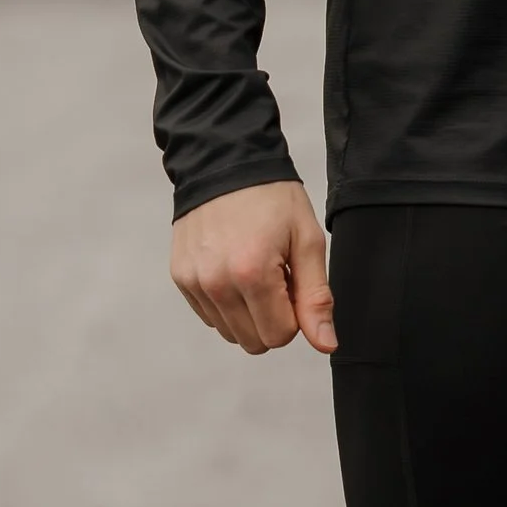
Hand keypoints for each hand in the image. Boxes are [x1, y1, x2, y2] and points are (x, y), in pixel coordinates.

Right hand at [169, 179, 335, 356]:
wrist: (225, 162)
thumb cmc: (272, 198)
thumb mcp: (308, 241)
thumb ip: (316, 298)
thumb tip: (325, 344)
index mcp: (252, 274)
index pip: (280, 336)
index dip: (295, 314)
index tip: (293, 281)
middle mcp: (216, 283)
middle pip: (254, 341)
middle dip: (273, 317)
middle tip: (276, 276)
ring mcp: (193, 281)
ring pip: (230, 332)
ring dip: (248, 312)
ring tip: (254, 268)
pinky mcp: (180, 277)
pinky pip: (210, 315)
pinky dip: (226, 302)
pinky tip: (233, 267)